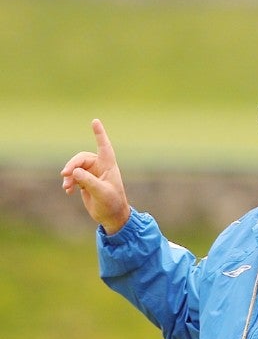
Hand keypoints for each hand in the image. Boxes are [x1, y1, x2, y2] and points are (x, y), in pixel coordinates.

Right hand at [61, 119, 130, 233]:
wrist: (111, 217)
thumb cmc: (111, 204)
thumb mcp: (101, 193)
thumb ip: (88, 181)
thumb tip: (74, 172)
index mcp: (108, 166)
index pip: (104, 146)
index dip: (99, 134)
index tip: (95, 121)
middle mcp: (99, 167)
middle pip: (81, 159)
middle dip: (72, 165)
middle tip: (65, 174)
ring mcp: (91, 174)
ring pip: (75, 168)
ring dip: (69, 176)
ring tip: (66, 187)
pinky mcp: (85, 182)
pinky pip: (73, 177)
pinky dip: (69, 182)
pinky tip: (67, 191)